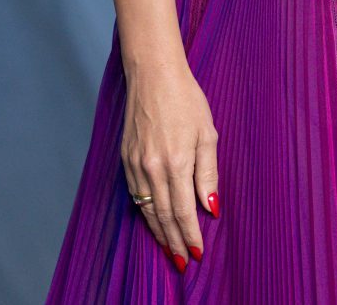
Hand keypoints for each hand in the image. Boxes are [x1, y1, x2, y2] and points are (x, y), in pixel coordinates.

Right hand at [120, 60, 218, 272]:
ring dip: (157, 231)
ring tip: (167, 248)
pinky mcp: (125, 158)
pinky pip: (134, 193)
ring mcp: (135, 163)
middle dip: (173, 241)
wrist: (153, 75)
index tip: (196, 252)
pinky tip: (151, 219)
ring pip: (145, 208)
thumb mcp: (207, 134)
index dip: (189, 235)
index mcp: (176, 162)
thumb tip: (210, 206)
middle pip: (162, 216)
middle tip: (180, 261)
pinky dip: (143, 211)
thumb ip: (208, 173)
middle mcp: (152, 167)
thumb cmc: (186, 100)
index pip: (182, 211)